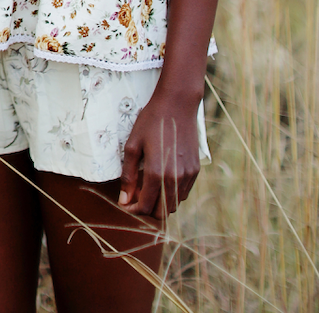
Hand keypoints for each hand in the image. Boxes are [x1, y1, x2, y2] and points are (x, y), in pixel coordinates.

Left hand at [117, 90, 200, 218]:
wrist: (178, 104)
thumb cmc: (152, 121)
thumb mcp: (133, 145)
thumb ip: (128, 175)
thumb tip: (124, 200)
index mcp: (157, 174)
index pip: (144, 207)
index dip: (132, 209)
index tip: (126, 202)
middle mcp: (174, 179)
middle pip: (161, 213)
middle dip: (147, 209)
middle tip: (136, 195)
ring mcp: (187, 176)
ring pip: (173, 205)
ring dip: (160, 202)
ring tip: (149, 184)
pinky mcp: (195, 171)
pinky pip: (183, 193)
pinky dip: (172, 193)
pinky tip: (163, 177)